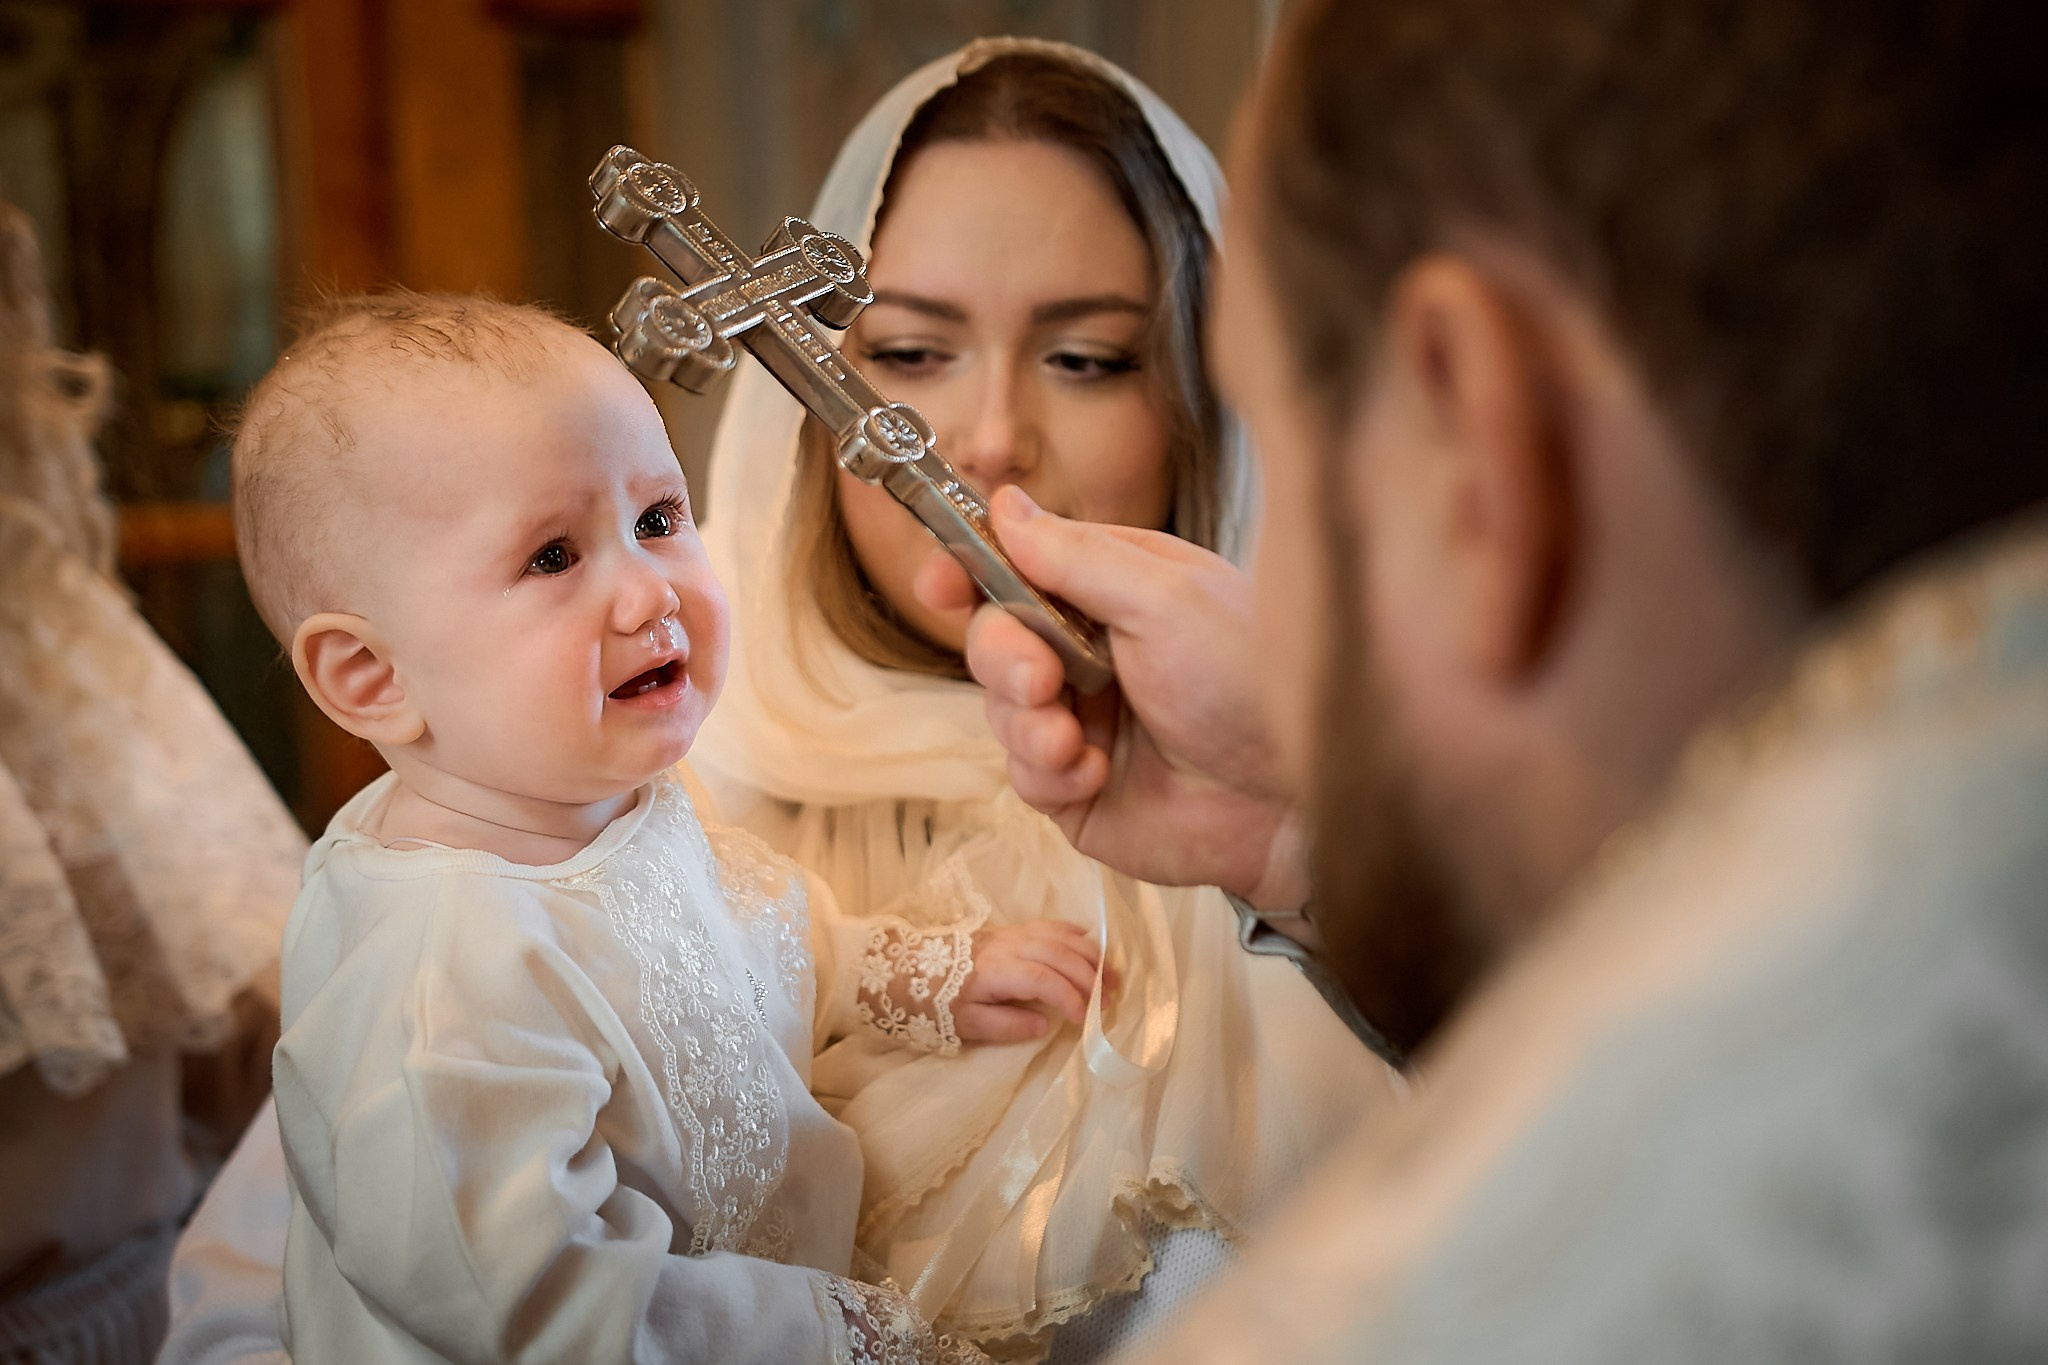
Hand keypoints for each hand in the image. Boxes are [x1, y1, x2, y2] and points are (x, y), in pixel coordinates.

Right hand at [915, 486, 1310, 909]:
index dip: (970, 569)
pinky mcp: (1078, 791)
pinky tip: (1098, 774)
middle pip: (994, 637)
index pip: (1020, 568)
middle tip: (1039, 677)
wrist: (1295, 800)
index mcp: (1115, 593)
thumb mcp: (1167, 598)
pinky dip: (1050, 771)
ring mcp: (1084, 724)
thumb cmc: (1255, 685)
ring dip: (1026, 722)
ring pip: (999, 710)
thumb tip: (1006, 505)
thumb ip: (1078, 555)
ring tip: (1075, 739)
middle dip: (1000, 655)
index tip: (939, 580)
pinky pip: (1023, 775)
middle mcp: (1092, 655)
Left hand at [952, 919, 1102, 1042]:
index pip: (1043, 979)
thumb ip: (1005, 1026)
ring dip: (1091, 956)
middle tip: (1109, 1001)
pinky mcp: (1014, 928)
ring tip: (1111, 978)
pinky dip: (1075, 933)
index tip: (1083, 1018)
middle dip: (1090, 977)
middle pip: (1060, 955)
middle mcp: (1010, 946)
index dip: (1069, 996)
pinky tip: (1090, 945)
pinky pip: (1051, 924)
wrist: (914, 965)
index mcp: (997, 970)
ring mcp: (1013, 933)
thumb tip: (1045, 1024)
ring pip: (1061, 937)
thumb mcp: (966, 1023)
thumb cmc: (940, 999)